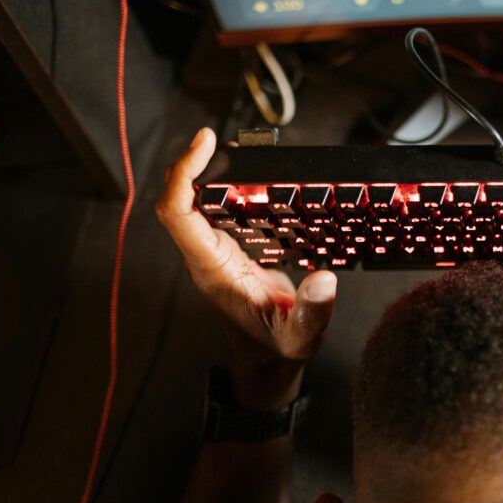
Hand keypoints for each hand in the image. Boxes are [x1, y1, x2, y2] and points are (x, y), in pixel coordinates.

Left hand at [156, 128, 336, 408]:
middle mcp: (206, 257)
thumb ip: (312, 312)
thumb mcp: (300, 338)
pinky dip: (227, 188)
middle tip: (217, 138)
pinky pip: (215, 211)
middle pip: (178, 200)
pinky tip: (252, 177)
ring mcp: (214, 252)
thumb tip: (324, 279)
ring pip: (193, 203)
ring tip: (233, 150)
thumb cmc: (277, 351)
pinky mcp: (228, 250)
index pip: (179, 215)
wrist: (267, 363)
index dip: (183, 174)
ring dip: (206, 173)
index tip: (204, 144)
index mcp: (212, 271)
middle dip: (190, 163)